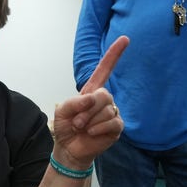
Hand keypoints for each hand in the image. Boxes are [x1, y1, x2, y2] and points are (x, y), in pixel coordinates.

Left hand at [52, 36, 128, 167]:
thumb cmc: (65, 127)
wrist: (69, 148)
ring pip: (106, 110)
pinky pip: (112, 122)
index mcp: (90, 91)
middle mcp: (103, 100)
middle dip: (86, 110)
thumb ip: (74, 102)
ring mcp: (111, 112)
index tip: (124, 39)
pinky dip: (98, 128)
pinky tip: (91, 133)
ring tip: (82, 128)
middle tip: (76, 122)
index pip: (104, 70)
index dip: (113, 55)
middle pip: (102, 95)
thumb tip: (91, 99)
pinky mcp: (116, 127)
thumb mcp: (62, 110)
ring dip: (90, 121)